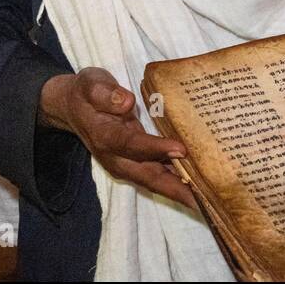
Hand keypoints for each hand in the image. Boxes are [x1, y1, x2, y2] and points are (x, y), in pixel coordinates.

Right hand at [40, 67, 196, 208]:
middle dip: (176, 188)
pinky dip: (179, 184)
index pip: (132, 145)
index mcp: (105, 137)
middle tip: (205, 198)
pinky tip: (201, 187)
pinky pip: (160, 176)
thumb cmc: (87, 93)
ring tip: (210, 199)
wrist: (74, 107)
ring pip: (156, 181)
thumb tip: (125, 102)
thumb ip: (105, 93)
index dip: (155, 149)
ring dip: (181, 192)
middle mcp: (117, 158)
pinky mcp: (137, 163)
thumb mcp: (91, 84)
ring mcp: (127, 164)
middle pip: (148, 176)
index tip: (181, 149)